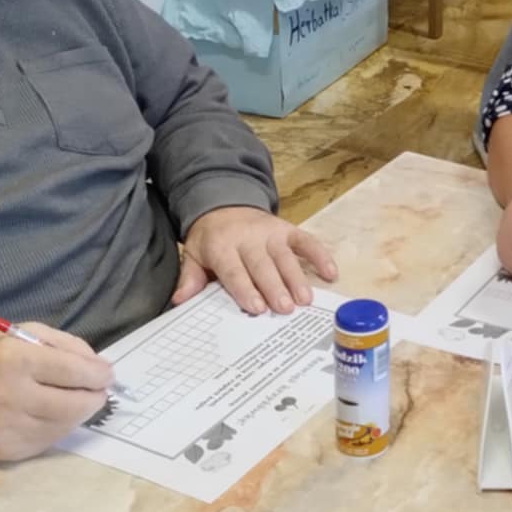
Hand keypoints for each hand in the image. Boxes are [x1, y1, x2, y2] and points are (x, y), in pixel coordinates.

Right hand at [0, 324, 112, 460]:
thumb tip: (101, 368)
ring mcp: (5, 428)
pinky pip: (47, 441)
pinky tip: (51, 413)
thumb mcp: (22, 334)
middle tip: (97, 389)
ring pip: (65, 426)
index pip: (72, 372)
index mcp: (13, 360)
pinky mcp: (3, 450)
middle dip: (94, 396)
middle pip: (74, 404)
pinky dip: (58, 427)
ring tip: (73, 398)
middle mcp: (8, 397)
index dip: (98, 374)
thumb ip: (65, 345)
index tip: (108, 374)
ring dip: (77, 413)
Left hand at [177, 206, 337, 314]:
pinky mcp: (288, 229)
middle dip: (274, 286)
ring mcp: (271, 232)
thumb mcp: (193, 254)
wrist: (224, 202)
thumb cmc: (211, 238)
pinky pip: (306, 241)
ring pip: (285, 257)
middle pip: (262, 265)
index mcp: (222, 246)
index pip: (234, 270)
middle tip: (285, 308)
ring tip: (305, 299)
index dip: (245, 288)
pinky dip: (320, 256)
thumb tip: (180, 301)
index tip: (256, 307)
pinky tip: (331, 273)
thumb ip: (190, 277)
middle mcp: (248, 238)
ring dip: (297, 278)